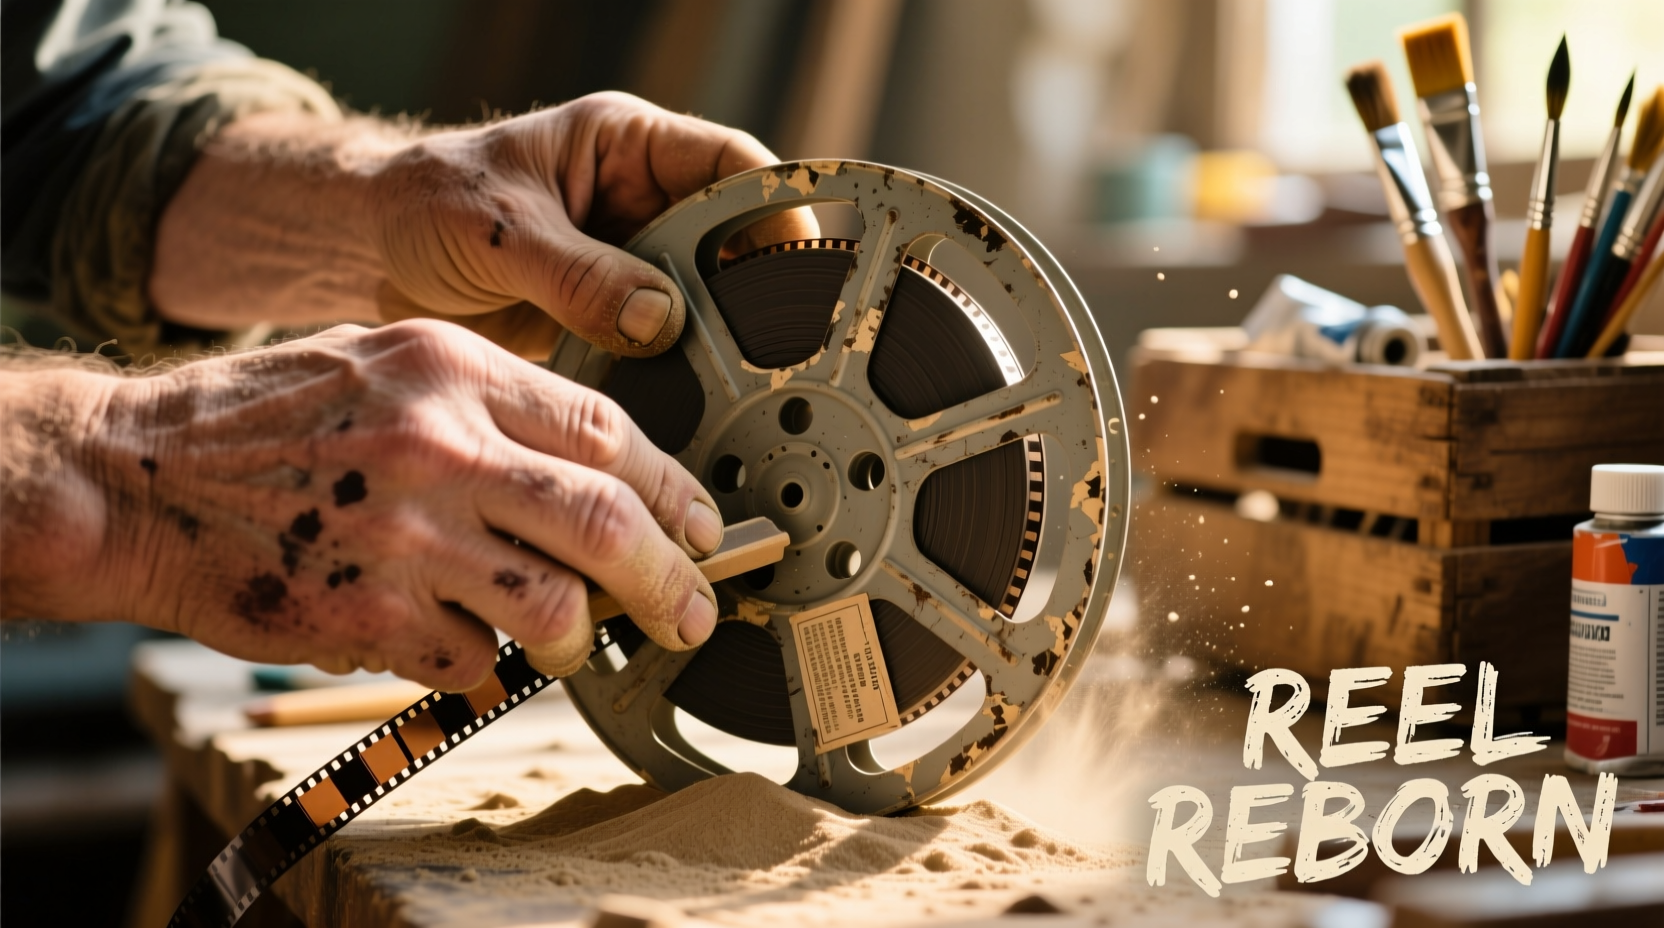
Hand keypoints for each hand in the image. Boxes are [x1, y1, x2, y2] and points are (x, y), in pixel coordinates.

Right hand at [0, 321, 722, 689]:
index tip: (702, 527)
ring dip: (580, 640)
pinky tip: (464, 646)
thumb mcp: (385, 360)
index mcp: (453, 370)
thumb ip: (490, 402)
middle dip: (672, 583)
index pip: (608, 432)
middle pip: (607, 524)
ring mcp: (403, 534)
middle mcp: (438, 446)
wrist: (136, 477)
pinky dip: (484, 667)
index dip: (674, 489)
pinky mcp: (364, 614)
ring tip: (574, 642)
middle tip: (693, 616)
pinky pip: (471, 662)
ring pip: (553, 609)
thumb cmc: (264, 418)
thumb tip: (602, 467)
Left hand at [152, 92, 816, 357]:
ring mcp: (632, 264)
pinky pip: (667, 345)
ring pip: (708, 300)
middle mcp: (642, 203)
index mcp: (625, 147)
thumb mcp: (498, 232)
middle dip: (759, 287)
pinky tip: (694, 405)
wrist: (372, 254)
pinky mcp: (615, 318)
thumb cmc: (427, 207)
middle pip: (734, 240)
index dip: (775, 206)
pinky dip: (681, 374)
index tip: (800, 255)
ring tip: (746, 383)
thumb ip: (578, 276)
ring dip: (723, 340)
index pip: (729, 163)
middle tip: (781, 340)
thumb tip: (660, 321)